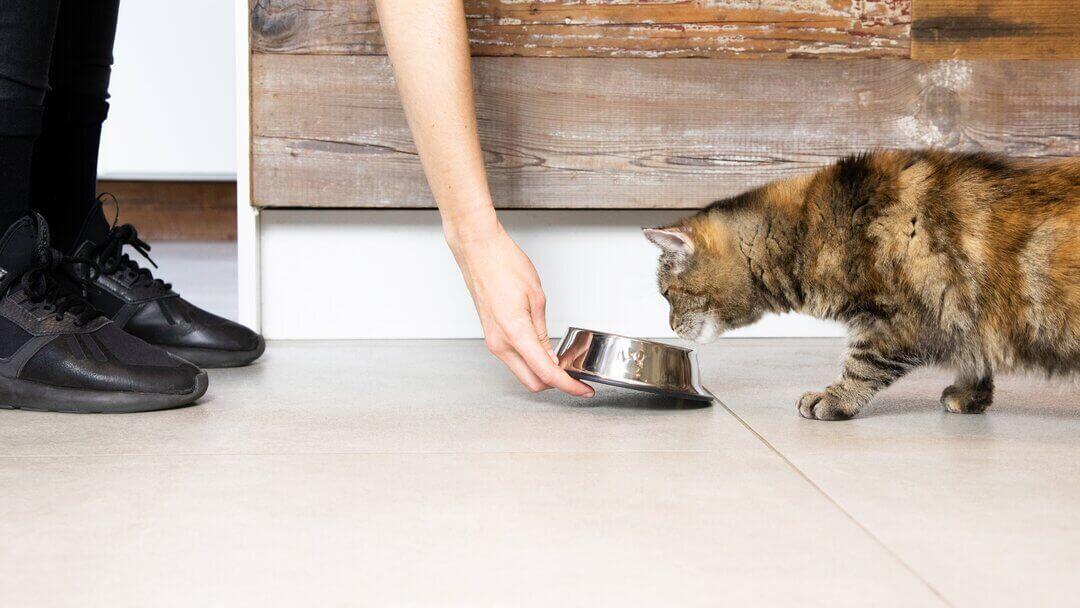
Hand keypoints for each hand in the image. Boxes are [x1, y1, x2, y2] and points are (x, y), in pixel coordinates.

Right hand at [447, 219, 593, 397]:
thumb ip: (543, 334)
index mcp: (514, 333)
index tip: (582, 389)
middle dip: (556, 383)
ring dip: (543, 371)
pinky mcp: (492, 336)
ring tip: (564, 359)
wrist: (477, 251)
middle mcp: (499, 343)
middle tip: (576, 374)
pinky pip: (514, 359)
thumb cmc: (503, 264)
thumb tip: (550, 358)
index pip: (545, 372)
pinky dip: (532, 361)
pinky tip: (545, 351)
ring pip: (522, 372)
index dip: (568, 385)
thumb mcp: (536, 298)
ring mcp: (493, 341)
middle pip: (532, 382)